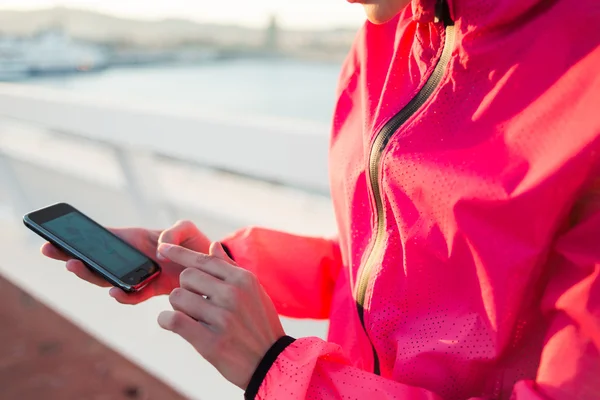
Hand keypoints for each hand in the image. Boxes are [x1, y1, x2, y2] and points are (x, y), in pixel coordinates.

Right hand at [41, 220, 210, 303]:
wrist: (214, 270)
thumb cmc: (196, 246)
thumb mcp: (186, 229)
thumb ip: (175, 230)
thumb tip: (161, 247)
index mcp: (134, 242)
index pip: (101, 241)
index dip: (77, 240)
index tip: (53, 236)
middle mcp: (131, 261)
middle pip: (95, 262)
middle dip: (72, 256)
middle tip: (51, 250)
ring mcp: (138, 278)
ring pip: (107, 280)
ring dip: (90, 274)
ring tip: (74, 266)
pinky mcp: (152, 291)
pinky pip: (132, 296)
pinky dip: (123, 294)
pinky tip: (115, 290)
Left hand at [157, 242, 284, 389]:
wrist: (271, 362)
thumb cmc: (260, 325)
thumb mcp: (254, 291)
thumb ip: (231, 268)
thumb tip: (214, 245)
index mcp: (244, 279)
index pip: (204, 259)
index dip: (180, 253)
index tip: (163, 248)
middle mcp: (233, 294)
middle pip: (186, 276)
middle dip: (185, 289)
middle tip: (196, 304)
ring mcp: (222, 318)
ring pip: (177, 297)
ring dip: (178, 308)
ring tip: (193, 318)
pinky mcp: (210, 341)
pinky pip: (174, 320)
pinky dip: (166, 321)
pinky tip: (171, 324)